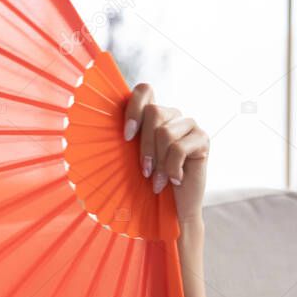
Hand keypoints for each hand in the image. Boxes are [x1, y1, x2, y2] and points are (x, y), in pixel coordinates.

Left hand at [123, 83, 209, 224]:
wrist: (172, 207)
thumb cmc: (145, 183)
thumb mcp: (129, 160)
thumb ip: (123, 140)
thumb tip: (93, 127)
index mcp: (151, 116)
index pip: (144, 90)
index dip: (134, 107)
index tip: (126, 137)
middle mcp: (171, 115)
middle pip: (154, 111)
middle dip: (145, 146)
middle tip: (144, 171)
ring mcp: (189, 125)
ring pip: (165, 132)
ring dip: (158, 162)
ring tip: (157, 180)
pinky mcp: (203, 138)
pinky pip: (179, 147)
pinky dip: (172, 168)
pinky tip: (175, 180)